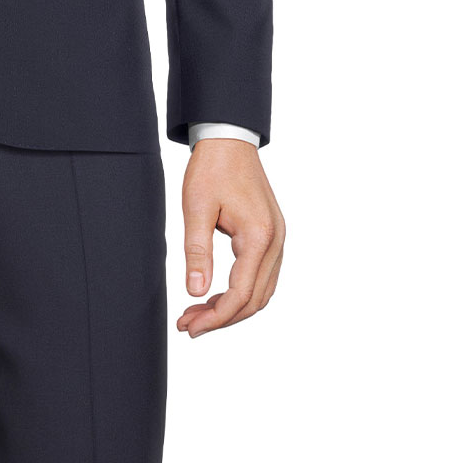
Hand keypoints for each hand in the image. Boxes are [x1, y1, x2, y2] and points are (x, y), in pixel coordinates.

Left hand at [177, 138, 283, 336]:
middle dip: (221, 317)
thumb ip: (197, 252)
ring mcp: (277, 239)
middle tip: (189, 325)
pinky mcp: (271, 234)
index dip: (215, 318)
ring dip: (231, 306)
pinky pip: (261, 275)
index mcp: (258, 237)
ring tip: (197, 312)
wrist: (229, 139)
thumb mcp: (197, 208)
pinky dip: (240, 290)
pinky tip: (216, 293)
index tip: (190, 327)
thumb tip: (195, 292)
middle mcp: (275, 242)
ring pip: (260, 291)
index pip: (240, 295)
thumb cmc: (212, 168)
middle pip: (254, 300)